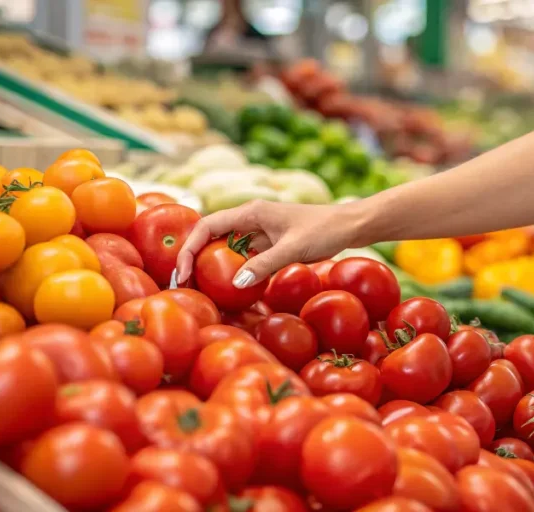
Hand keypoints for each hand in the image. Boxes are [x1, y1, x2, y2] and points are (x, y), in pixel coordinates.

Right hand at [174, 200, 366, 287]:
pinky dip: (233, 270)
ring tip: (199, 291)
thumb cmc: (325, 230)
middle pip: (211, 237)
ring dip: (211, 266)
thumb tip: (237, 284)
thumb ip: (265, 264)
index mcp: (251, 212)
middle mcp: (251, 218)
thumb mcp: (294, 249)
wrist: (350, 225)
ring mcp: (260, 231)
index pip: (207, 226)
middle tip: (184, 286)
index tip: (183, 273)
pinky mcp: (270, 243)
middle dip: (193, 259)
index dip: (189, 249)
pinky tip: (229, 288)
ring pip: (226, 248)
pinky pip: (244, 256)